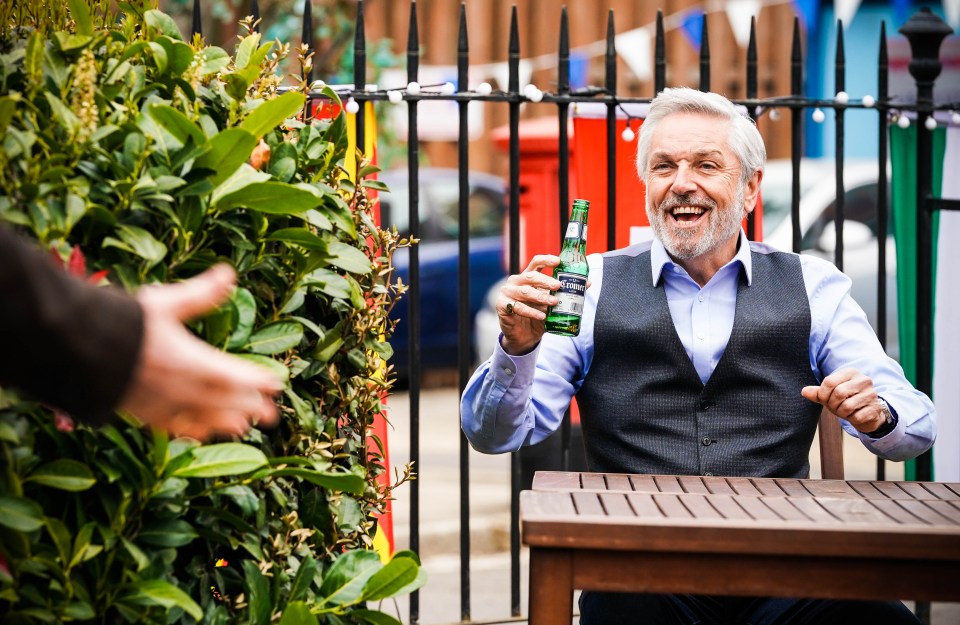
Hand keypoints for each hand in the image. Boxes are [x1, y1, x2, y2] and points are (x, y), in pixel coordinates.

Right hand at [118, 264, 282, 439]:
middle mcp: (180, 387)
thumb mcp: (164, 303)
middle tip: (273, 417)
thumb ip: (200, 293)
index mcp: (191, 360)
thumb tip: (229, 272)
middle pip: (223, 401)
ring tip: (243, 427)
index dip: (257, 381)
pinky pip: (172, 427)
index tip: (277, 384)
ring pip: (201, 418)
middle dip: (250, 408)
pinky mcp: (141, 412)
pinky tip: (199, 433)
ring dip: (225, 422)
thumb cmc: (121, 323)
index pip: (234, 374)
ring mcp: (161, 403)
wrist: (75, 350)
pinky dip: (191, 430)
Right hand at [497, 255, 561, 354]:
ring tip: (554, 302)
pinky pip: (518, 307)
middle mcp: (516, 281)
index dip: (546, 260)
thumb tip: (587, 284)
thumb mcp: (552, 304)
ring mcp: (508, 292)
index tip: (558, 261)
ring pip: (525, 291)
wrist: (524, 336)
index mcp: (528, 277)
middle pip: (531, 275)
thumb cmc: (538, 316)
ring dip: (541, 297)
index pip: (536, 262)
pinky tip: (541, 316)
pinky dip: (531, 311)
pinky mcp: (502, 305)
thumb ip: (565, 294)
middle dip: (546, 280)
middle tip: (559, 286)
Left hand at [801, 368, 886, 433]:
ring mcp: (872, 394)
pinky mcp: (876, 408)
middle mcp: (864, 380)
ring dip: (842, 413)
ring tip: (845, 411)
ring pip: (847, 406)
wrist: (867, 412)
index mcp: (850, 372)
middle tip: (835, 407)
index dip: (822, 394)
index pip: (829, 382)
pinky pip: (857, 417)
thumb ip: (817, 393)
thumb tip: (804, 391)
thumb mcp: (830, 395)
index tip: (824, 399)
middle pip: (838, 393)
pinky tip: (855, 415)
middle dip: (832, 404)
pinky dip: (852, 419)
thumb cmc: (846, 400)